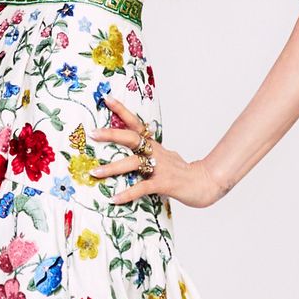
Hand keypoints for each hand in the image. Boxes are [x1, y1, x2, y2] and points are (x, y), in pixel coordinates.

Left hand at [88, 96, 226, 208]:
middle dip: (111, 135)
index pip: (136, 124)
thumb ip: (152, 154)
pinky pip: (142, 188)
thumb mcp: (166, 158)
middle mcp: (156, 153)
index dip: (122, 111)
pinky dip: (128, 193)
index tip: (107, 99)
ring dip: (112, 168)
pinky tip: (115, 199)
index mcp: (154, 146)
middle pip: (132, 138)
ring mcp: (160, 168)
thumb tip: (140, 151)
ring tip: (94, 173)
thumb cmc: (183, 173)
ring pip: (133, 164)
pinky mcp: (163, 184)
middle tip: (92, 133)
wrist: (206, 184)